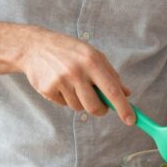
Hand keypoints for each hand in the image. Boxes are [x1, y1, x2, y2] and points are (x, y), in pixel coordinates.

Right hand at [18, 26, 132, 123]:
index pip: (112, 90)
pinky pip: (64, 104)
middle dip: (100, 110)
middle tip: (100, 106)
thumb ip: (111, 74)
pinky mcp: (47, 89)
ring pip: (79, 107)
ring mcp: (60, 81)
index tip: (131, 120)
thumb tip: (126, 94)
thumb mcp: (93, 55)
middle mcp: (77, 71)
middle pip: (94, 106)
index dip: (123, 107)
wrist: (35, 46)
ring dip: (80, 101)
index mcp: (92, 61)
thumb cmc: (70, 51)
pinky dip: (66, 98)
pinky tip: (60, 83)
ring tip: (73, 84)